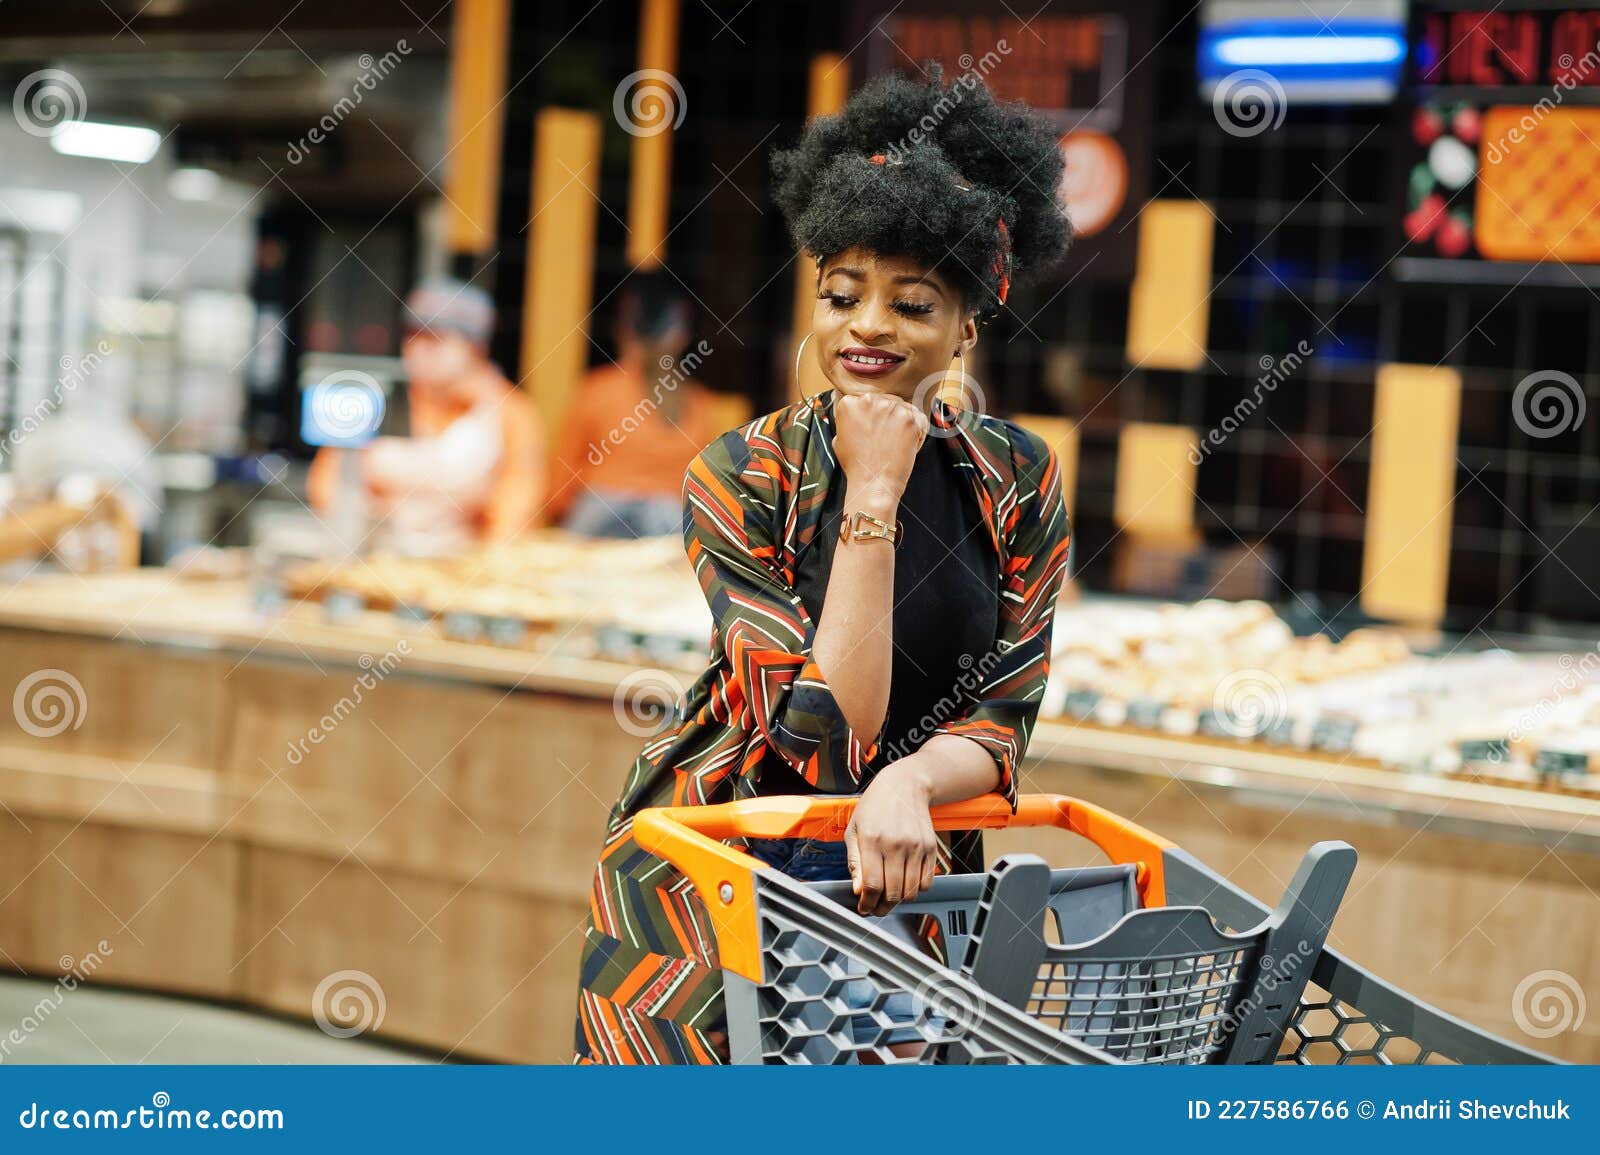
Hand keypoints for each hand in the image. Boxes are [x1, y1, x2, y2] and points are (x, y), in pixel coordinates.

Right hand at [832, 392, 926, 507]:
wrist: (873, 482)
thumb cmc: (856, 465)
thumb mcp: (840, 438)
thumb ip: (850, 420)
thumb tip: (859, 413)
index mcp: (849, 403)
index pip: (868, 402)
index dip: (874, 418)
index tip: (872, 433)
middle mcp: (868, 400)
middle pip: (887, 402)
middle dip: (889, 419)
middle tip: (885, 442)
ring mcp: (890, 407)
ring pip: (903, 410)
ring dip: (903, 426)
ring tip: (894, 445)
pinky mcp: (909, 418)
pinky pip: (919, 420)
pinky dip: (917, 433)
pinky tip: (905, 446)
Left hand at [844, 758, 937, 915]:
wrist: (904, 785)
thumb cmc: (875, 807)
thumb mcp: (854, 830)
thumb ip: (855, 862)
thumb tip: (859, 890)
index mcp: (872, 839)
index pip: (872, 885)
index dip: (868, 903)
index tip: (865, 908)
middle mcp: (896, 844)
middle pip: (893, 893)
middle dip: (882, 906)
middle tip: (876, 906)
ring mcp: (916, 846)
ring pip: (910, 892)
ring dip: (899, 900)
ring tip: (890, 893)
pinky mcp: (931, 848)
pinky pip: (926, 883)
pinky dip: (915, 889)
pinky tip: (905, 880)